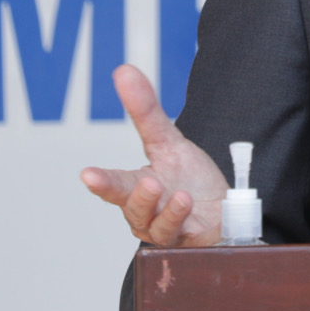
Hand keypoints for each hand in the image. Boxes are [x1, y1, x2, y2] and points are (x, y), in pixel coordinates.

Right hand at [80, 64, 228, 245]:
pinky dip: (178, 217)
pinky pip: (177, 233)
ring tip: (163, 187)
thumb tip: (123, 71)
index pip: (114, 184)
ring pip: (151, 222)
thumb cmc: (190, 179)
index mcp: (136, 187)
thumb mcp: (169, 141)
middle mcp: (145, 212)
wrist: (223, 211)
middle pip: (128, 204)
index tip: (87, 174)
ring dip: (156, 205)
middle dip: (121, 193)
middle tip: (121, 179)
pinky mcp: (187, 239)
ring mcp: (164, 228)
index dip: (100, 180)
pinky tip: (184, 201)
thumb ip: (145, 111)